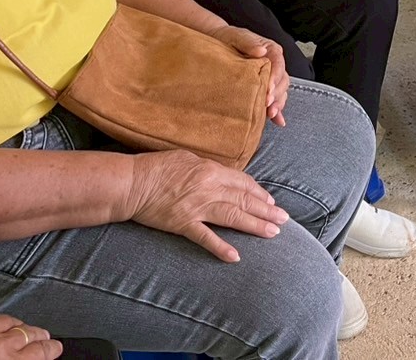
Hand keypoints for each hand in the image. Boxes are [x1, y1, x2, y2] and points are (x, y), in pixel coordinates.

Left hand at [0, 316, 61, 358]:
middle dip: (40, 336)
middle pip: (29, 334)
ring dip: (23, 328)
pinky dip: (4, 323)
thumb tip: (30, 359)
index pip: (41, 351)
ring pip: (14, 323)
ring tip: (29, 331)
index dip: (51, 349)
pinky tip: (6, 325)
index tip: (55, 348)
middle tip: (46, 339)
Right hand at [125, 149, 289, 261]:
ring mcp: (196, 208)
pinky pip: (205, 238)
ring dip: (255, 225)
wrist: (132, 183)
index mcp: (211, 170)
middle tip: (284, 220)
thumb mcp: (188, 158)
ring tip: (272, 233)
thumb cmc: (158, 166)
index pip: (243, 183)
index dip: (260, 193)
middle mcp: (209, 188)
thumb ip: (210, 168)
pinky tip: (235, 256)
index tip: (271, 201)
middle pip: (244, 200)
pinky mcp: (182, 224)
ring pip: (233, 217)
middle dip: (267, 210)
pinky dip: (220, 247)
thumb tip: (226, 176)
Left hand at [208, 26, 288, 126]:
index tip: (268, 89)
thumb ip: (249, 42)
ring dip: (278, 104)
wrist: (215, 42)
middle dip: (276, 94)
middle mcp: (273, 64)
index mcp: (270, 50)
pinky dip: (277, 111)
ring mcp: (269, 77)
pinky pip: (274, 100)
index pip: (278, 64)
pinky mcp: (263, 88)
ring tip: (270, 113)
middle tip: (266, 104)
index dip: (275, 77)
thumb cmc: (227, 39)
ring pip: (280, 91)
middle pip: (282, 80)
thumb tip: (261, 51)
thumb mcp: (236, 36)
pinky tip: (278, 120)